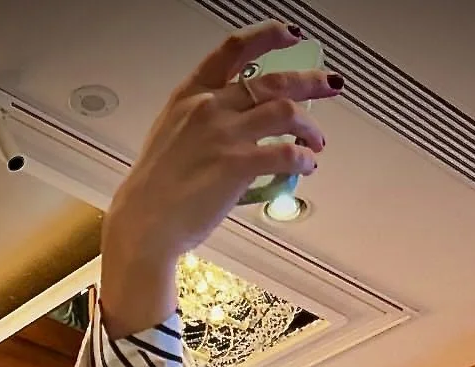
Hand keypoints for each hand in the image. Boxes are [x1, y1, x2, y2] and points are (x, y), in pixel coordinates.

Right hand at [100, 20, 340, 334]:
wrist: (145, 222)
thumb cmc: (155, 189)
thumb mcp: (171, 135)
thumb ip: (201, 121)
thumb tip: (234, 124)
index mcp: (191, 95)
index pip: (234, 48)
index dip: (268, 35)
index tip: (290, 35)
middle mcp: (210, 107)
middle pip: (272, 80)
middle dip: (310, 80)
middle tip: (329, 84)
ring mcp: (224, 135)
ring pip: (285, 111)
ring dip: (310, 125)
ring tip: (317, 140)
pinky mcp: (237, 165)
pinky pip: (285, 153)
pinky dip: (303, 158)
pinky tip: (306, 165)